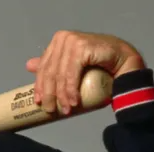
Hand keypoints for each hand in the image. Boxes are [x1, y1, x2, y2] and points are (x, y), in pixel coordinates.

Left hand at [26, 30, 145, 114]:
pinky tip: (74, 102)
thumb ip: (52, 64)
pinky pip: (71, 74)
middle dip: (50, 94)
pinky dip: (71, 90)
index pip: (44, 67)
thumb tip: (28, 65)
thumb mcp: (71, 67)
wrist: (125, 63)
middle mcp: (63, 38)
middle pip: (50, 72)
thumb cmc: (100, 66)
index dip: (39, 86)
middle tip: (51, 111)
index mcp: (58, 41)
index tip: (39, 103)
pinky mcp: (82, 47)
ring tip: (66, 110)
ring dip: (62, 96)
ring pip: (60, 75)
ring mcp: (72, 41)